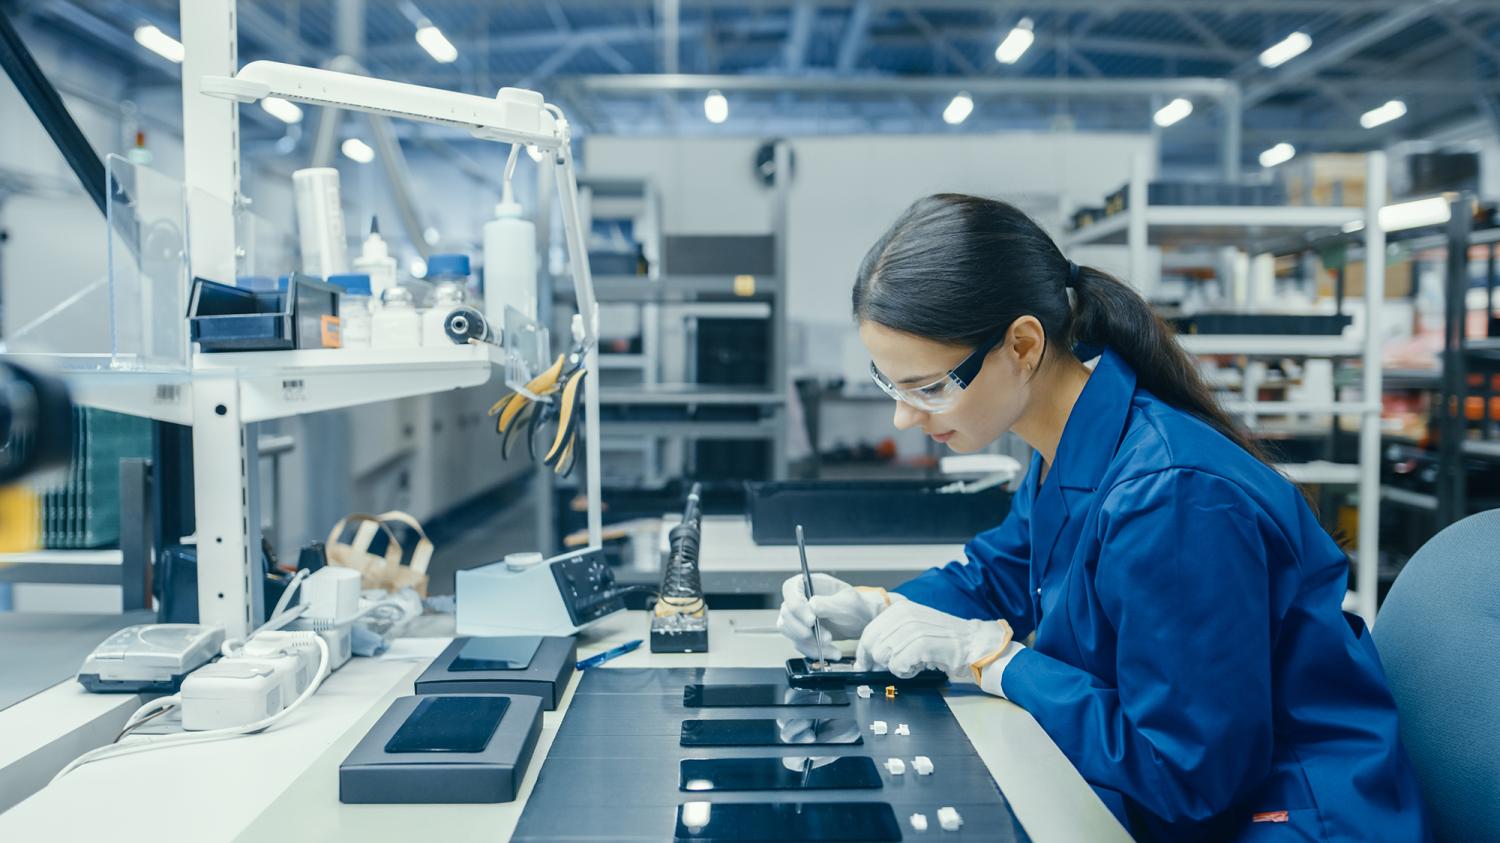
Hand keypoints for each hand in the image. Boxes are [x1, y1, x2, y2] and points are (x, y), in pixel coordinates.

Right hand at [777, 573, 900, 660]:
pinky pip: (799, 645)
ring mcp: (797, 617)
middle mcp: (798, 599)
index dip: (796, 605)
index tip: (811, 620)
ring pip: (789, 631)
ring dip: (809, 642)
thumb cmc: (854, 607)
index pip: (790, 590)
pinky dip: (814, 651)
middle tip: (826, 637)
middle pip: (786, 614)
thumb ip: (828, 603)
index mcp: (807, 583)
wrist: (860, 623)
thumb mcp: (847, 602)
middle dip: (804, 629)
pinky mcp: (800, 634)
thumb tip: (811, 605)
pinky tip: (832, 652)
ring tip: (831, 645)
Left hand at [854, 600, 1012, 680]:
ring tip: (914, 663)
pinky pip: (897, 665)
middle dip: (878, 662)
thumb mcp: (915, 629)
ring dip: (896, 667)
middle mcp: (904, 614)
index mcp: (900, 609)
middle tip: (895, 667)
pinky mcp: (921, 644)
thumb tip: (867, 658)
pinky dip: (906, 672)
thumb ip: (891, 638)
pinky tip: (919, 667)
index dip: (863, 652)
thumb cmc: (946, 641)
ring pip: (883, 656)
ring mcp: (913, 628)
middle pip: (872, 646)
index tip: (863, 665)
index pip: (868, 632)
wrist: (975, 644)